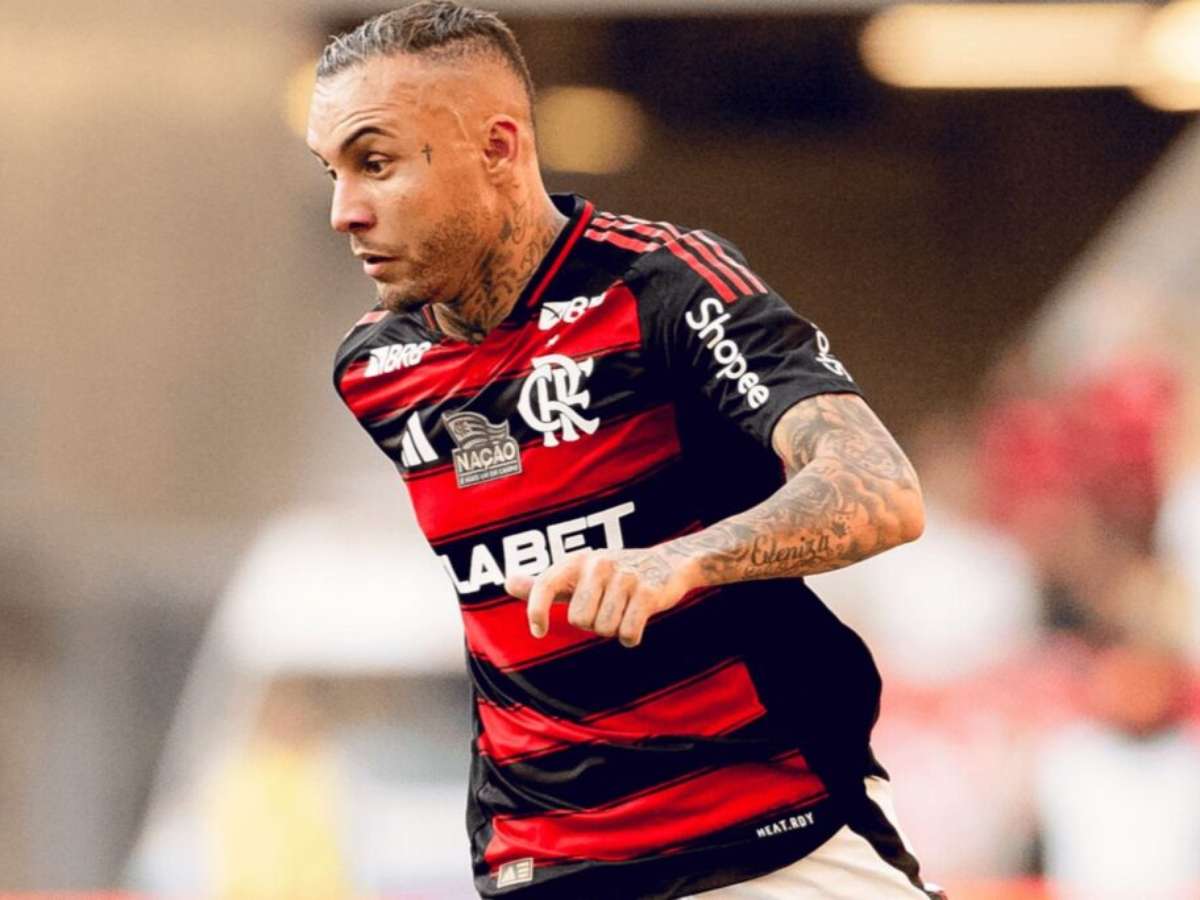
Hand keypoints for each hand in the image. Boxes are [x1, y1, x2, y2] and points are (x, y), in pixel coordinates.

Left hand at [505, 548, 693, 648]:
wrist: (666, 563)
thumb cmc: (612, 575)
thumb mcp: (577, 575)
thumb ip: (544, 584)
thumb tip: (507, 583)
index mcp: (578, 561)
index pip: (546, 584)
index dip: (536, 610)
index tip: (538, 631)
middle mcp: (599, 564)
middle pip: (579, 620)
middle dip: (592, 624)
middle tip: (606, 609)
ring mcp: (625, 577)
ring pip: (605, 629)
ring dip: (613, 629)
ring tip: (623, 610)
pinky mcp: (648, 593)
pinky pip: (628, 633)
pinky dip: (631, 637)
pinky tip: (637, 623)